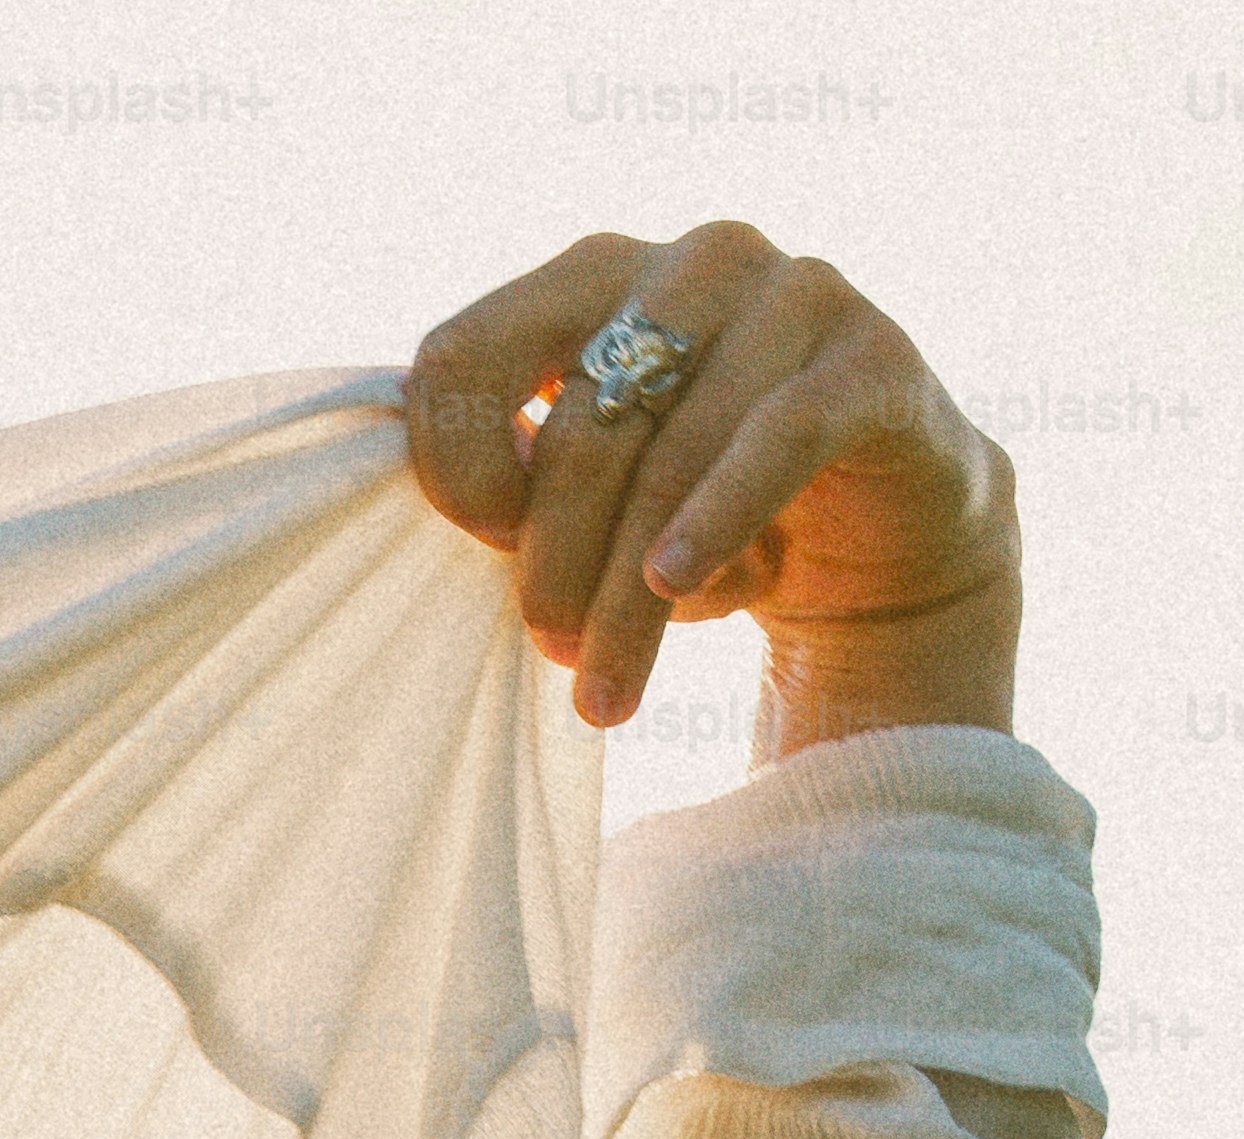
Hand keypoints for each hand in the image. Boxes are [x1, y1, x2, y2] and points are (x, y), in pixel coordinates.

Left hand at [403, 225, 1020, 750]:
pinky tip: (680, 586)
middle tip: (551, 652)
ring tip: (605, 688)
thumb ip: (517, 485)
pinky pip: (778, 436)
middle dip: (552, 560)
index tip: (484, 552)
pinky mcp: (875, 357)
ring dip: (627, 591)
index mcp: (592, 276)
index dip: (453, 470)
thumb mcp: (590, 501)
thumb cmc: (698, 518)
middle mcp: (692, 263)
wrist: (875, 542)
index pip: (463, 354)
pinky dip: (718, 516)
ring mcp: (795, 293)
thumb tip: (449, 524)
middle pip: (577, 424)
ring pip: (671, 454)